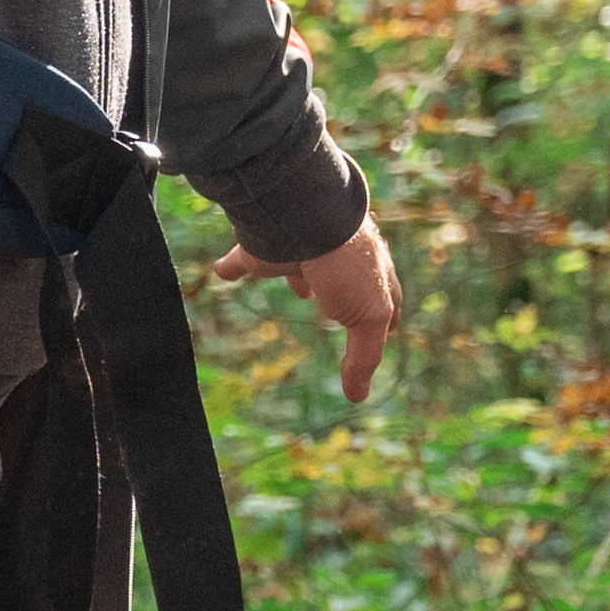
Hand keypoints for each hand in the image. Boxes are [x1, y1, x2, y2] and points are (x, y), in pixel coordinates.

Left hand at [213, 214, 401, 403]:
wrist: (306, 214)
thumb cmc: (348, 264)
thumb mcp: (369, 317)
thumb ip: (364, 355)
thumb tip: (357, 396)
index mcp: (371, 271)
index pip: (385, 297)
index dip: (386, 316)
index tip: (386, 330)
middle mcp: (338, 258)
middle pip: (345, 279)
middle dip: (343, 292)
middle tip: (337, 305)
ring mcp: (301, 250)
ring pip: (302, 266)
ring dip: (300, 276)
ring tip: (298, 287)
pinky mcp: (264, 248)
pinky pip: (244, 258)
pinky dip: (233, 266)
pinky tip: (222, 271)